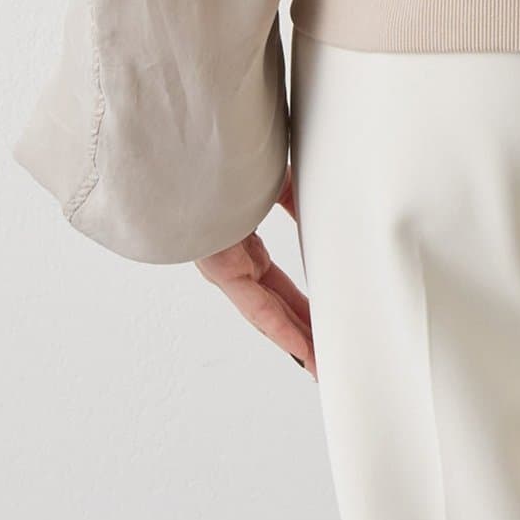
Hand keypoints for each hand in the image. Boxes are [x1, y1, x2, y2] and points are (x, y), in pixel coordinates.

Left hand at [195, 168, 316, 377]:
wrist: (193, 153)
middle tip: (327, 356)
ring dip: (296, 343)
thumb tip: (321, 209)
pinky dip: (283, 330)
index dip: (301, 309)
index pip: (278, 288)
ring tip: (320, 366)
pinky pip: (258, 309)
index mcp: (243, 247)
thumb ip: (295, 201)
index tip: (321, 326)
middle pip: (276, 308)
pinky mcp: (223, 270)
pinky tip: (304, 349)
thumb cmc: (227, 164)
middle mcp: (234, 265)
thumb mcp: (274, 183)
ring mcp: (227, 271)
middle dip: (302, 334)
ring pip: (268, 317)